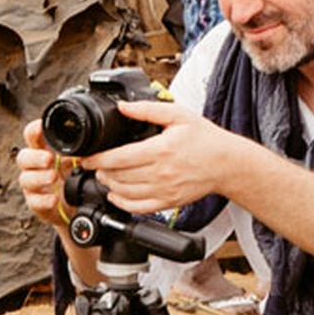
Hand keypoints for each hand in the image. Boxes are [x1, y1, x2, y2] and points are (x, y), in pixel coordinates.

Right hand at [17, 120, 73, 230]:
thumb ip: (80, 151)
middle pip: (23, 157)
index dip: (34, 130)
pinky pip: (34, 202)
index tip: (41, 126)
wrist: (75, 205)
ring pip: (26, 179)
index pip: (32, 137)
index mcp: (42, 151)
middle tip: (49, 158)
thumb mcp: (78, 161)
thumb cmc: (72, 176)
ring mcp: (33, 186)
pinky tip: (53, 199)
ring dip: (39, 177)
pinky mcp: (36, 204)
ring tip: (53, 177)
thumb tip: (91, 143)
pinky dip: (43, 200)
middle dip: (35, 157)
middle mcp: (34, 167)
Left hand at [85, 99, 234, 214]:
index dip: (97, 159)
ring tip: (104, 175)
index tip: (87, 157)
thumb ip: (148, 110)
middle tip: (95, 164)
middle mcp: (161, 173)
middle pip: (118, 176)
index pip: (118, 158)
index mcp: (160, 150)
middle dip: (100, 170)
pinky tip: (116, 195)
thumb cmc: (205, 138)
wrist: (226, 163)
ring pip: (125, 193)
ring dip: (109, 185)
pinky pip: (138, 208)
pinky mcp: (169, 202)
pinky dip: (122, 203)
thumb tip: (123, 107)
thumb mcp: (178, 115)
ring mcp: (164, 191)